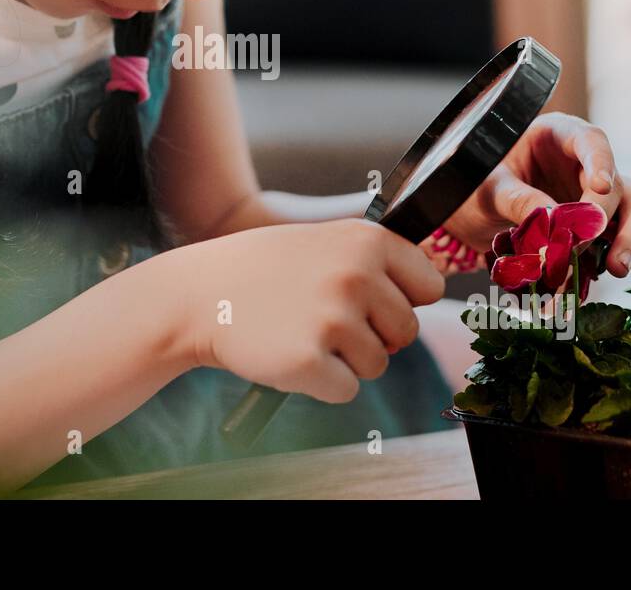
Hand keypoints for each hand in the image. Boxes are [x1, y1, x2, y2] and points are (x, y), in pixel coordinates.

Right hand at [180, 218, 445, 402]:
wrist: (199, 295)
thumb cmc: (265, 270)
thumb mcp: (325, 242)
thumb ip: (375, 260)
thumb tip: (431, 289)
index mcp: (367, 240)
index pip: (429, 286)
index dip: (402, 300)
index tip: (368, 300)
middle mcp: (357, 275)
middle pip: (407, 332)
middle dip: (373, 335)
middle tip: (323, 319)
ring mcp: (334, 319)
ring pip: (378, 365)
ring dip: (345, 360)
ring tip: (301, 331)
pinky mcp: (311, 361)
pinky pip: (346, 390)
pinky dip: (321, 383)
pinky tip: (289, 353)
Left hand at [435, 112, 630, 276]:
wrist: (466, 210)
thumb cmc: (470, 184)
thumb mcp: (484, 187)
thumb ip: (516, 199)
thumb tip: (550, 222)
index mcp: (556, 134)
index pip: (589, 140)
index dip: (599, 163)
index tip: (597, 188)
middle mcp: (586, 162)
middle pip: (618, 184)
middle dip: (611, 220)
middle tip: (596, 249)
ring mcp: (599, 193)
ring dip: (630, 240)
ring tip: (617, 268)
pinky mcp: (603, 222)